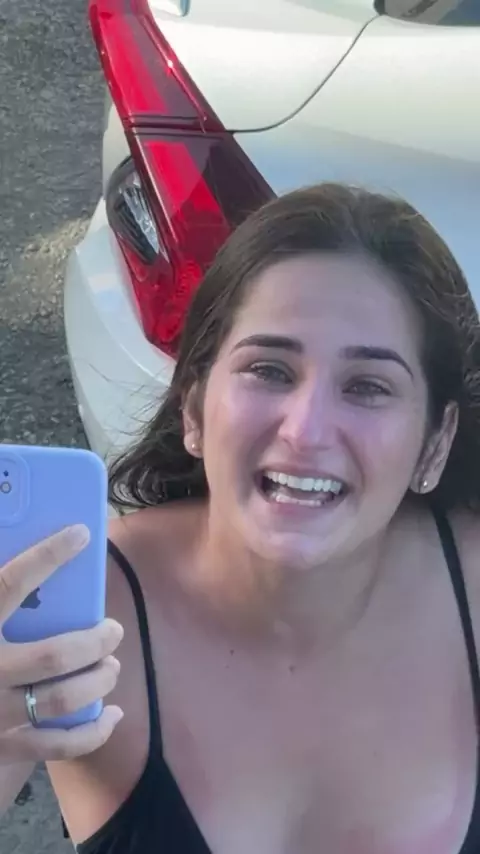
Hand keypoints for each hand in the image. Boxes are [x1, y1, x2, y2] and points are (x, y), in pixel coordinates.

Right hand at [0, 525, 123, 762]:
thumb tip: (15, 543)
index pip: (9, 585)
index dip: (47, 557)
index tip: (81, 535)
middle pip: (54, 658)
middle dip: (95, 641)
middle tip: (113, 630)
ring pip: (62, 700)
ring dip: (99, 681)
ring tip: (112, 666)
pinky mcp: (3, 747)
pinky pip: (57, 745)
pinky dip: (92, 733)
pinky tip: (112, 715)